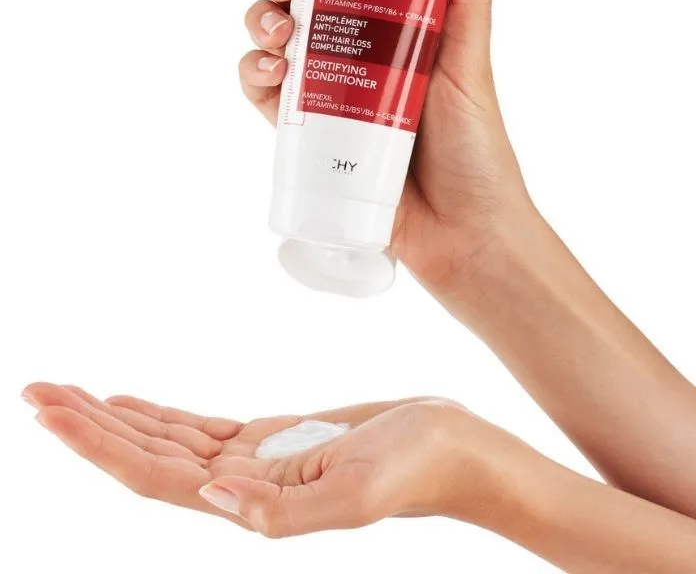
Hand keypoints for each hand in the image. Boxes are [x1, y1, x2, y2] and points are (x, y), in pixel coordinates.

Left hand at [23, 383, 484, 536]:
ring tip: (65, 394)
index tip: (53, 412)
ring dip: (114, 418)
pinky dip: (158, 414)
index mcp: (253, 503)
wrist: (448, 445)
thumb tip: (213, 498)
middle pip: (146, 456)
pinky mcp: (273, 438)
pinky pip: (200, 427)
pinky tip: (131, 405)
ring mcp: (255, 462)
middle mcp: (241, 486)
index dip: (99, 446)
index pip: (154, 476)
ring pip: (167, 440)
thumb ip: (285, 510)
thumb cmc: (416, 467)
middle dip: (88, 426)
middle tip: (36, 392)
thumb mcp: (359, 493)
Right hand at [241, 0, 534, 295]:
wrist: (463, 233)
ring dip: (260, 22)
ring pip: (274, 43)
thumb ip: (470, 1)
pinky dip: (256, 78)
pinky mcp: (310, 138)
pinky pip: (268, 99)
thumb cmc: (477, 150)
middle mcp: (356, 54)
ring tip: (279, 30)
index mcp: (393, 28)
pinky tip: (271, 72)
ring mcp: (330, 95)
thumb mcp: (470, 68)